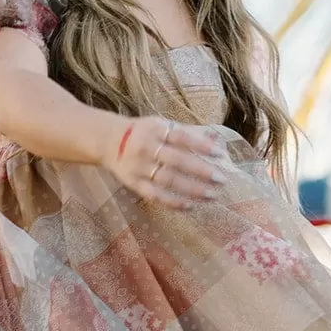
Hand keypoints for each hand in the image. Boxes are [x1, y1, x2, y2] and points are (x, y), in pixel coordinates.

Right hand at [106, 116, 225, 208]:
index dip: (201, 145)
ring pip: (168, 181)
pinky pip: (155, 196)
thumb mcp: (161, 125)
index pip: (182, 137)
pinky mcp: (134, 184)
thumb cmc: (143, 132)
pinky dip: (173, 202)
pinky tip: (190, 206)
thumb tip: (216, 139)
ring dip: (192, 190)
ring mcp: (139, 168)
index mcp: (155, 130)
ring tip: (212, 195)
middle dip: (201, 171)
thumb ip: (186, 132)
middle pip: (177, 161)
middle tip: (222, 180)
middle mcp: (146, 148)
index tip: (220, 154)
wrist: (109, 141)